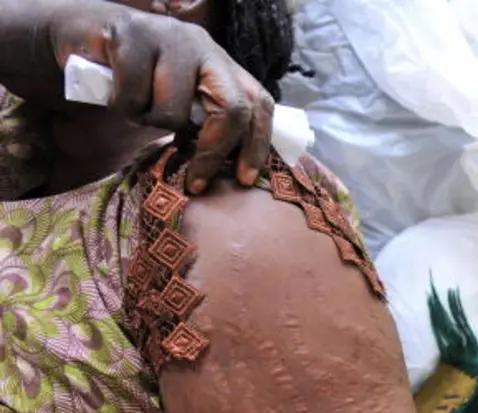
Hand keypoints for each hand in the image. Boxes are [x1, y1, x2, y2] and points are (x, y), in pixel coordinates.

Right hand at [1, 0, 273, 190]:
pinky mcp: (131, 34)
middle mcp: (202, 46)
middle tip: (194, 180)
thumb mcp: (179, 102)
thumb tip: (228, 174)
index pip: (258, 103)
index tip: (244, 179)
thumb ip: (203, 124)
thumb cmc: (139, 81)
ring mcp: (168, 37)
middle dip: (212, 152)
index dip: (257, 144)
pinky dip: (122, 105)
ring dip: (150, 122)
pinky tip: (116, 91)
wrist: (88, 37)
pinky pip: (133, 95)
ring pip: (173, 110)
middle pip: (230, 107)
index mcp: (221, 64)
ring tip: (138, 109)